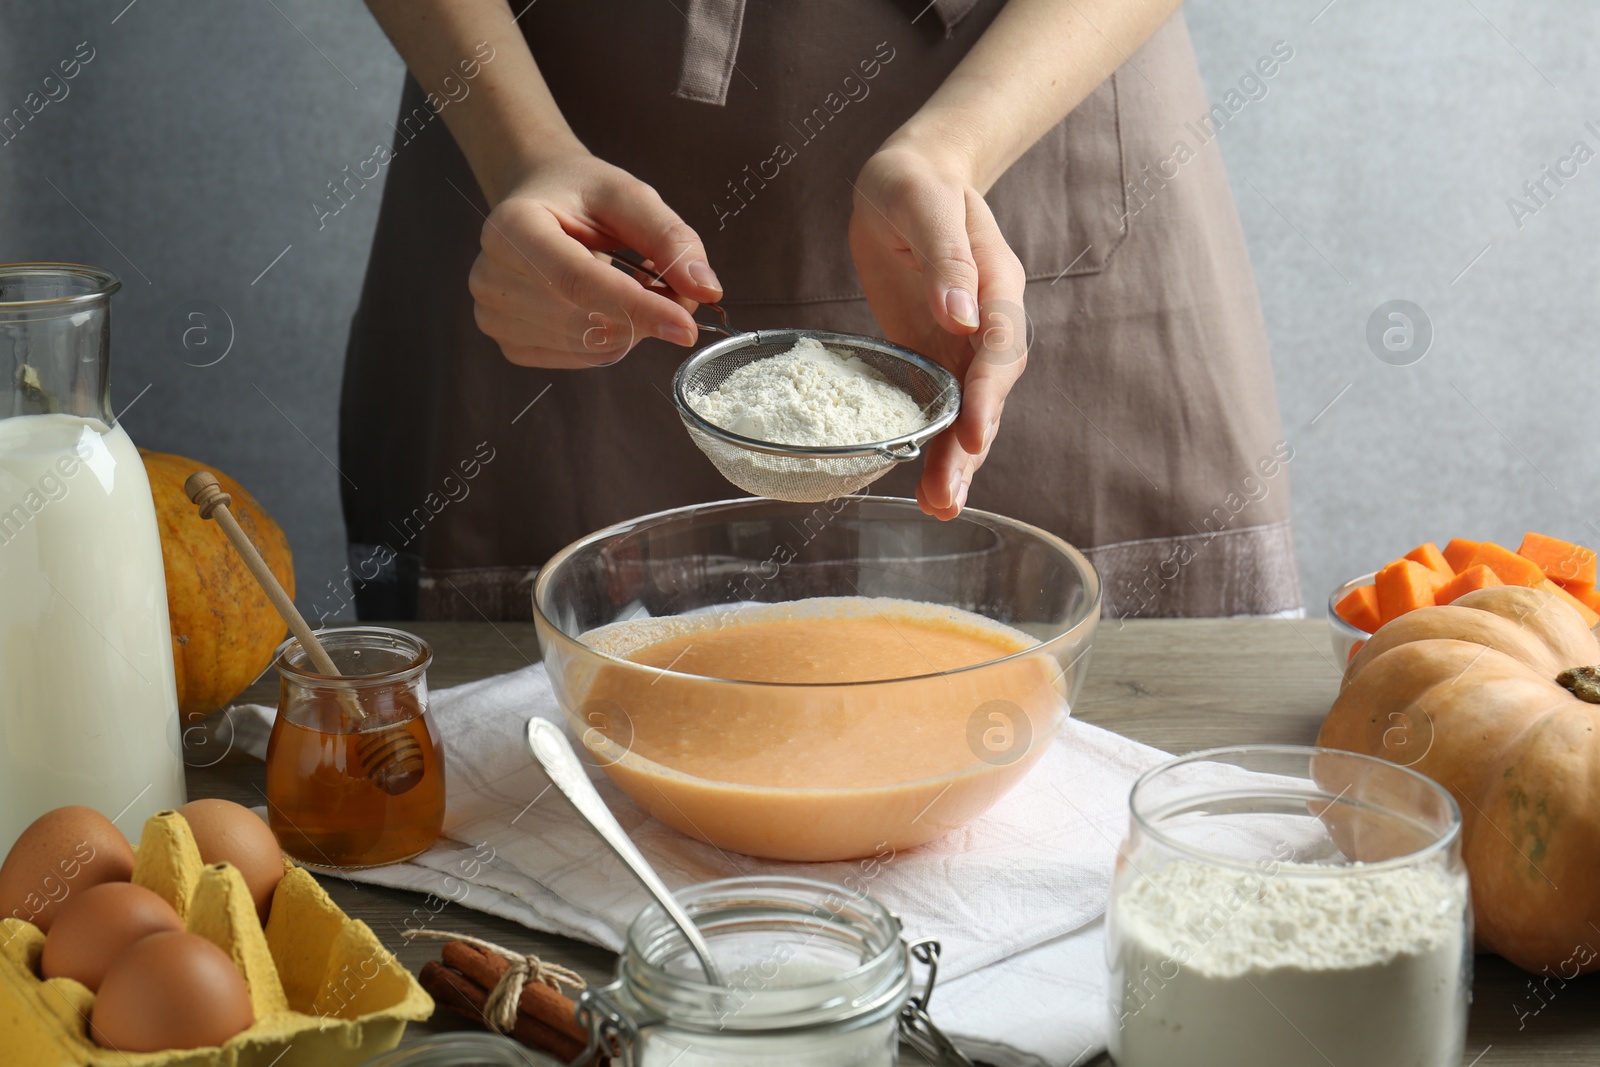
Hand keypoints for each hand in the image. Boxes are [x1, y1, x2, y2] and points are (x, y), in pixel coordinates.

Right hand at [468, 151, 722, 367]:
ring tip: (627, 284)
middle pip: (587, 321)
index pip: (578, 281)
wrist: (538, 202)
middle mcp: (491, 275)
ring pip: (590, 347)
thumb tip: (705, 290)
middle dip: (644, 312)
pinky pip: (581, 359)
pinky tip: (604, 307)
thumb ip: (670, 238)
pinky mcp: (511, 345)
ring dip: (631, 326)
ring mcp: (494, 316)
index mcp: (512, 226)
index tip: (686, 326)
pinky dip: (610, 339)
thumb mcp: (629, 197)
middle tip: (663, 282)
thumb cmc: (582, 196)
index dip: (637, 307)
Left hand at [849, 143, 1026, 518]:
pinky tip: (925, 484)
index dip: (987, 393)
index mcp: (996, 284)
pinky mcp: (932, 354)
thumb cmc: (915, 183)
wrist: (907, 181)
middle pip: (988, 395)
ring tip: (938, 507)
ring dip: (956, 461)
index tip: (973, 432)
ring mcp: (963, 343)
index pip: (999, 347)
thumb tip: (960, 315)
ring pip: (966, 411)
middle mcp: (987, 323)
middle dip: (970, 448)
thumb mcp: (924, 204)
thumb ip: (947, 261)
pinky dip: (935, 446)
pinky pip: (939, 407)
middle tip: (948, 498)